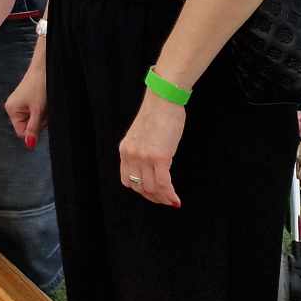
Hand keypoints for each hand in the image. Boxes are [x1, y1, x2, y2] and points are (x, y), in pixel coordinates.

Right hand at [4, 56, 46, 149]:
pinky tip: (43, 102)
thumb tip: (29, 144)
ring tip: (44, 103)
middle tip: (44, 109)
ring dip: (42, 115)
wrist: (44, 68)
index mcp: (11, 110)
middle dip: (39, 121)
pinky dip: (41, 110)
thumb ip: (33, 128)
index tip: (41, 118)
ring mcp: (19, 104)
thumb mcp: (38, 111)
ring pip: (33, 120)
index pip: (22, 132)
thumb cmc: (40, 86)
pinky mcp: (25, 100)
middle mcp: (12, 108)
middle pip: (28, 126)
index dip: (34, 130)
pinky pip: (34, 113)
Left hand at [118, 92, 186, 208]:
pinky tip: (176, 199)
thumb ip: (142, 151)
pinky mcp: (159, 157)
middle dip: (153, 197)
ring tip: (172, 200)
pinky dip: (170, 194)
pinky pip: (163, 184)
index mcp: (125, 150)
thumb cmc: (157, 114)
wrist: (163, 100)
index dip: (140, 191)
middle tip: (165, 200)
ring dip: (163, 198)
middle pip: (139, 187)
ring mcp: (144, 157)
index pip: (127, 180)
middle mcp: (131, 155)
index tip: (152, 194)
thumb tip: (152, 169)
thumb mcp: (141, 135)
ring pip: (151, 188)